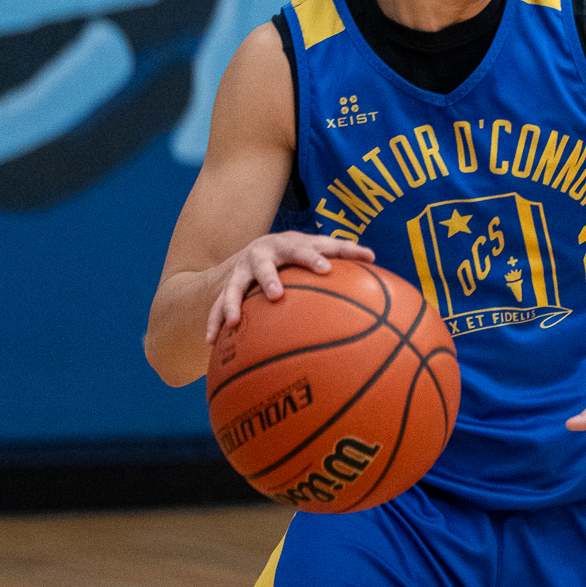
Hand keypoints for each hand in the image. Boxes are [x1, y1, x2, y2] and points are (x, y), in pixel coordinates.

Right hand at [207, 234, 372, 344]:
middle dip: (269, 279)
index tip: (327, 269)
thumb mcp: (317, 247)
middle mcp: (261, 256)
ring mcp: (241, 271)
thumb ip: (343, 251)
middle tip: (276, 295)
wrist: (256, 248)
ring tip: (235, 321)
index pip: (304, 250)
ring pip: (234, 287)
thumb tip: (374, 257)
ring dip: (232, 303)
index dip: (315, 258)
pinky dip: (214, 322)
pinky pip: (216, 307)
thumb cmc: (297, 251)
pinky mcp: (226, 287)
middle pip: (264, 266)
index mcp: (287, 245)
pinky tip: (211, 341)